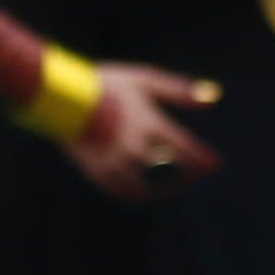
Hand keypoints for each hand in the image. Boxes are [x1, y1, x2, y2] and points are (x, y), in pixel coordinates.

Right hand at [64, 63, 222, 200]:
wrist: (61, 96)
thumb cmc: (107, 84)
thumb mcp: (144, 79)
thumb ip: (179, 91)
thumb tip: (213, 95)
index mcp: (151, 125)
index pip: (188, 152)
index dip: (204, 161)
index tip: (214, 165)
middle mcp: (137, 149)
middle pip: (173, 174)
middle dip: (187, 174)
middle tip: (193, 173)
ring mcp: (117, 164)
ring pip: (151, 188)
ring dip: (164, 188)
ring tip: (169, 182)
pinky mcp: (99, 174)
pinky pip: (126, 194)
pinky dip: (140, 194)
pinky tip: (144, 188)